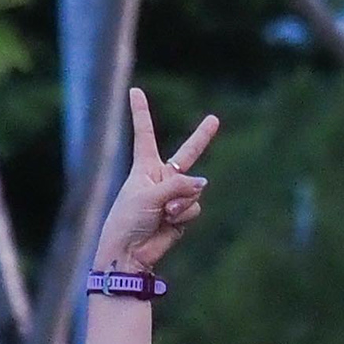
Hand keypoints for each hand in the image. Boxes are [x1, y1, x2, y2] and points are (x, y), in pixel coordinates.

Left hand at [91, 89, 220, 275]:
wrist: (129, 253)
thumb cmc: (128, 219)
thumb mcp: (149, 194)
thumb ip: (178, 184)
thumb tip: (203, 183)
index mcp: (144, 167)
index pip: (144, 134)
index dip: (141, 113)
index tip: (135, 91)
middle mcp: (161, 178)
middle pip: (187, 154)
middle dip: (202, 137)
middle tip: (214, 120)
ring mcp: (174, 196)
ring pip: (195, 188)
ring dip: (182, 200)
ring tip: (164, 213)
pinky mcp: (182, 214)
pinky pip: (195, 205)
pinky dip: (185, 213)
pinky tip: (169, 221)